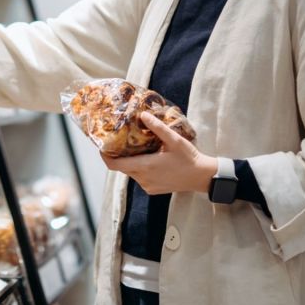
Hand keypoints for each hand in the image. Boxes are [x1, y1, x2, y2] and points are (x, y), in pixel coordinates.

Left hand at [101, 112, 217, 194]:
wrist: (202, 177)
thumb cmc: (188, 158)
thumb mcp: (174, 140)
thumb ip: (158, 128)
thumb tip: (142, 115)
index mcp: (145, 167)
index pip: (115, 165)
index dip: (105, 156)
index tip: (102, 146)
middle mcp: (143, 179)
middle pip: (122, 167)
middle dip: (118, 156)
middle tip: (118, 141)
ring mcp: (147, 186)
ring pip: (131, 173)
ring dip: (130, 162)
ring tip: (134, 147)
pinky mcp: (152, 190)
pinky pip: (139, 178)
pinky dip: (139, 169)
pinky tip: (147, 158)